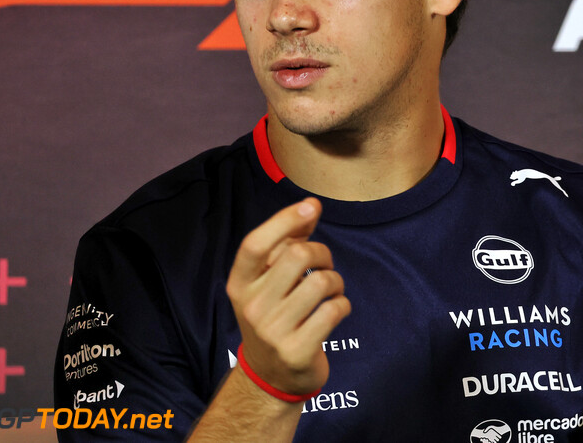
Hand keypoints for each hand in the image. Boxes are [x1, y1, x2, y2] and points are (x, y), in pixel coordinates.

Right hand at [226, 198, 350, 395]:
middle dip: (323, 254)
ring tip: (331, 291)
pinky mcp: (297, 351)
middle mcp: (251, 306)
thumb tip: (310, 206)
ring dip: (336, 281)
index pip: (255, 244)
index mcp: (239, 284)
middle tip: (325, 266)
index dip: (284, 220)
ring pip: (321, 282)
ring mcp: (272, 331)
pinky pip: (333, 310)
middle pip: (297, 256)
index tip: (310, 206)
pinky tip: (335, 310)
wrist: (271, 375)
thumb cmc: (275, 315)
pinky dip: (343, 304)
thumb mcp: (269, 282)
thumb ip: (287, 244)